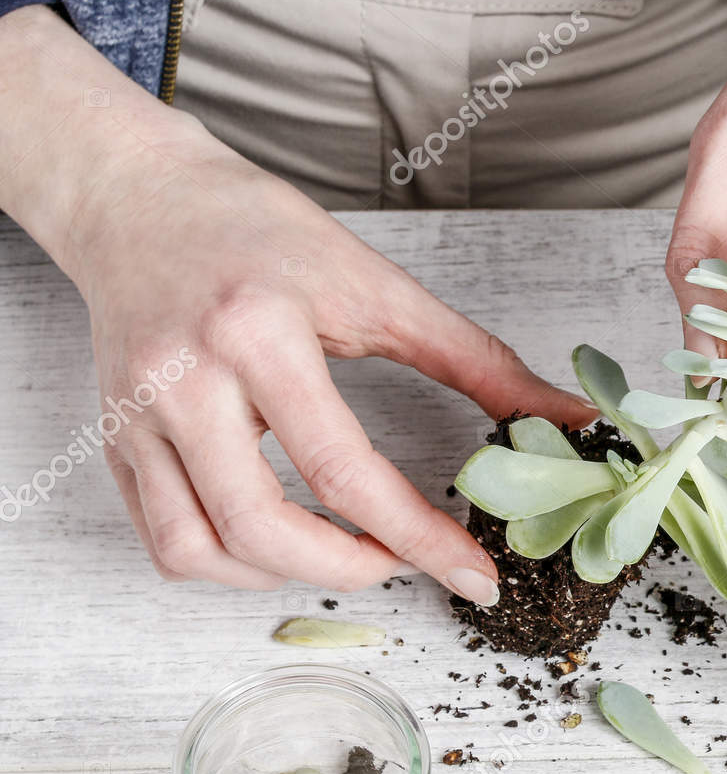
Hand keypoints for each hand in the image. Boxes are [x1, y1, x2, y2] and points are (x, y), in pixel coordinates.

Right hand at [0, 8, 592, 601]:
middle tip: (402, 562)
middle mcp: (183, 380)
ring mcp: (136, 416)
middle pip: (260, 528)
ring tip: (341, 551)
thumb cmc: (257, 232)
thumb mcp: (377, 285)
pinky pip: (164, 540)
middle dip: (349, 571)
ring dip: (282, 576)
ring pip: (197, 550)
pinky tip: (279, 541)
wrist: (139, 197)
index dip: (418, 538)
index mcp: (257, 334)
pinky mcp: (113, 440)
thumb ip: (478, 362)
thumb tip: (566, 418)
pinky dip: (228, 563)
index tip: (475, 576)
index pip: (344, 471)